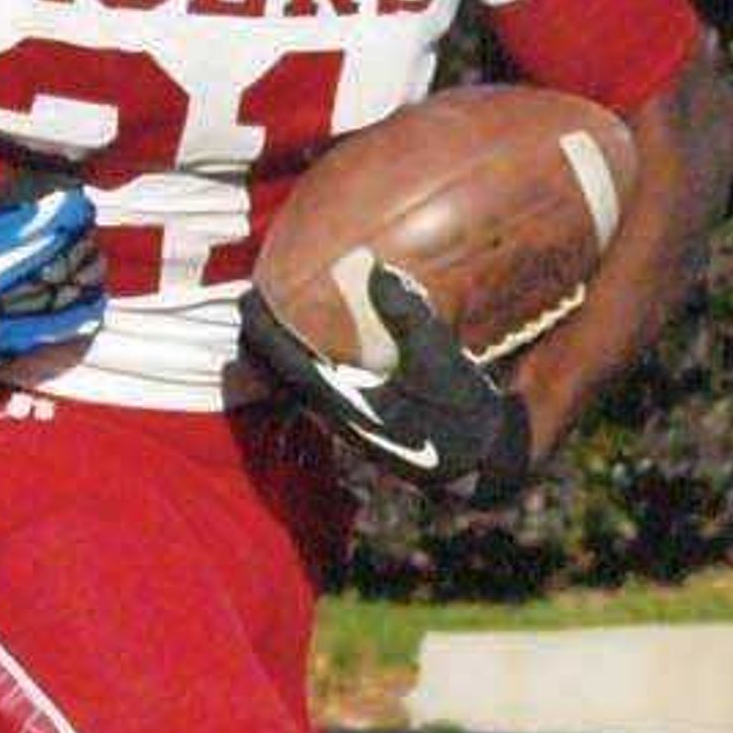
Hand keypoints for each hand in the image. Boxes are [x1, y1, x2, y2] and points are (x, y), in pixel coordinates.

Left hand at [239, 267, 533, 501]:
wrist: (485, 459)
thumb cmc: (464, 415)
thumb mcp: (442, 366)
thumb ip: (412, 322)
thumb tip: (380, 272)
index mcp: (347, 409)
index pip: (290, 367)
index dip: (265, 334)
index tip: (247, 299)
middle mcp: (339, 417)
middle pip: (286, 373)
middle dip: (267, 339)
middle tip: (251, 296)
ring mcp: (351, 419)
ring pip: (304, 379)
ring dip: (288, 347)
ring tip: (275, 309)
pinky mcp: (366, 417)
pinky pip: (327, 381)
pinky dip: (315, 355)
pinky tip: (322, 333)